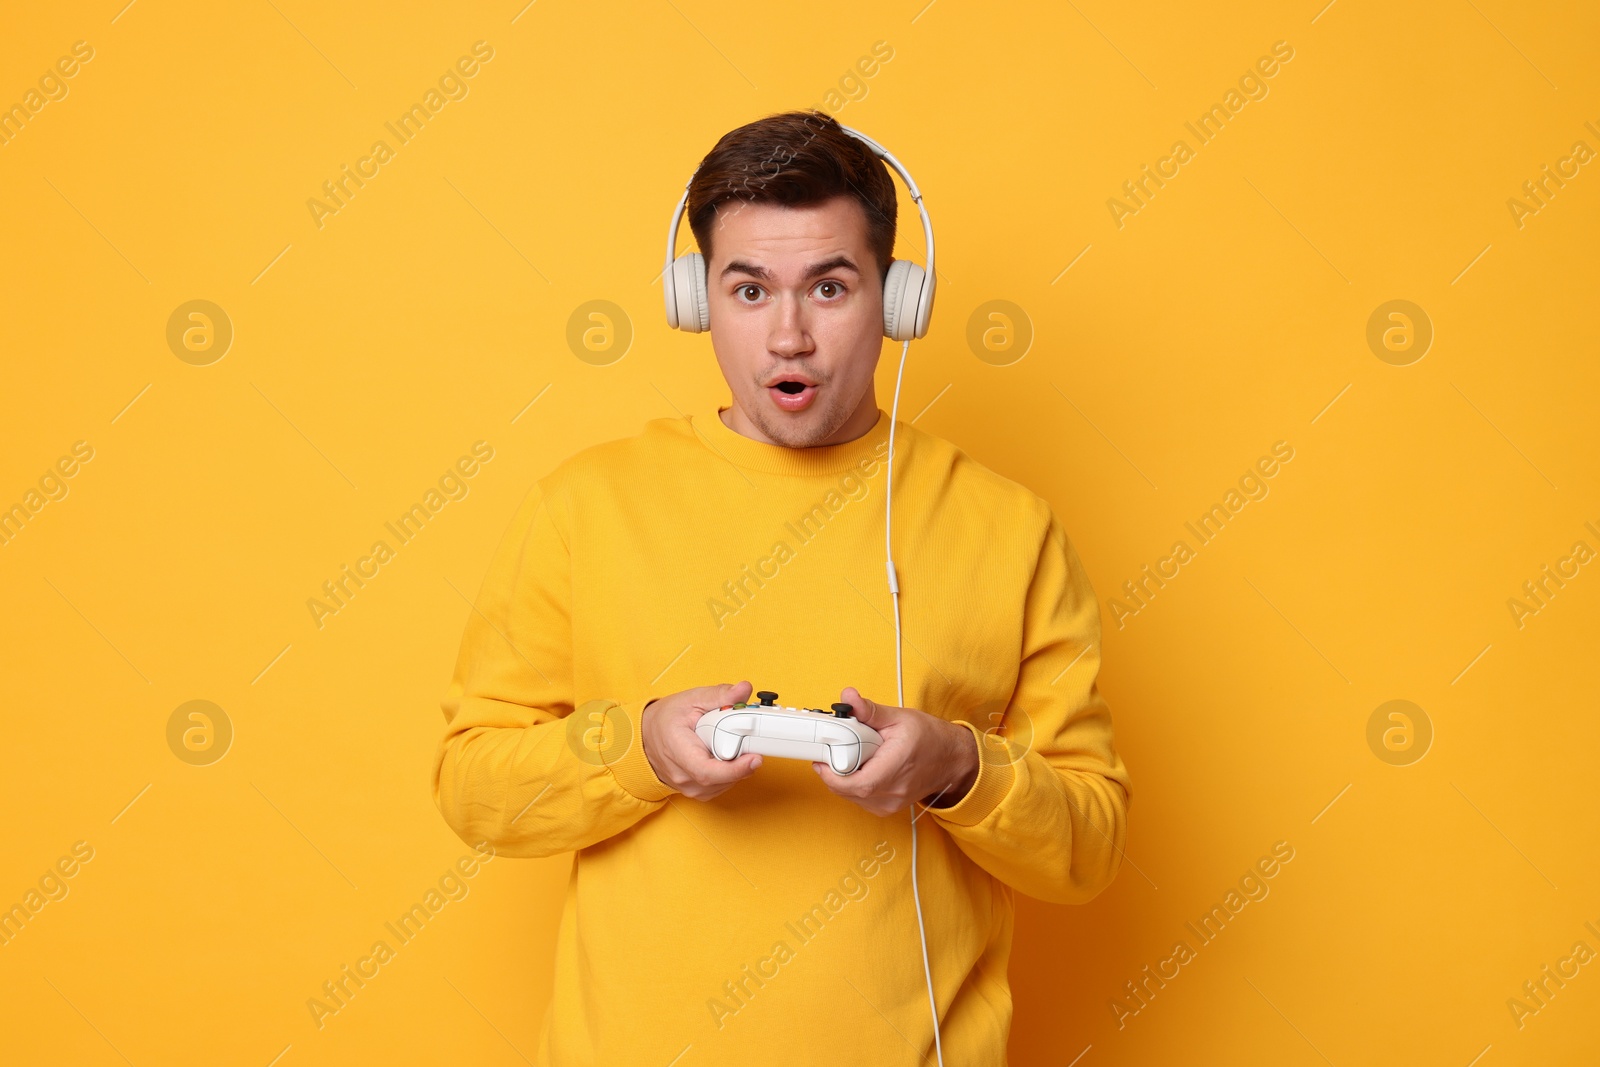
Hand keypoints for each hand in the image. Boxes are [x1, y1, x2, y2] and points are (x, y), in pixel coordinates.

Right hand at [640, 680, 762, 800]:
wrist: (647, 736)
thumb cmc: (666, 719)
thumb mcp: (691, 699)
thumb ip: (719, 695)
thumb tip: (743, 690)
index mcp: (677, 751)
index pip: (708, 771)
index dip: (736, 768)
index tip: (755, 757)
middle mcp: (683, 776)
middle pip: (723, 777)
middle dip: (743, 760)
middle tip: (749, 740)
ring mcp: (690, 787)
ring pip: (726, 784)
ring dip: (738, 766)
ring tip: (733, 744)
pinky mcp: (698, 791)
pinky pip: (722, 786)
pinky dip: (731, 772)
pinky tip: (727, 755)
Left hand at [811, 686, 978, 816]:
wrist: (951, 760)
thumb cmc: (930, 738)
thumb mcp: (900, 718)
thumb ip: (870, 710)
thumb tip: (848, 697)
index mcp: (895, 768)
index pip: (856, 783)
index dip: (831, 774)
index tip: (821, 759)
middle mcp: (892, 792)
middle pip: (847, 790)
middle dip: (834, 771)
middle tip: (834, 751)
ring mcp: (889, 804)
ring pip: (850, 796)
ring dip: (843, 778)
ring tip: (853, 758)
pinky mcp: (886, 809)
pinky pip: (859, 799)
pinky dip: (853, 785)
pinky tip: (862, 769)